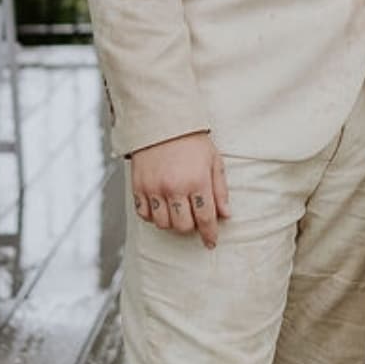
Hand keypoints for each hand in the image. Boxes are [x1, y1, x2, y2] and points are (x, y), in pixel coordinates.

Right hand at [130, 132, 230, 247]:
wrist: (162, 121)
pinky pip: (143, 214)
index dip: (210, 234)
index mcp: (197, 181)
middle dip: (190, 227)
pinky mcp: (138, 186)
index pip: (205, 218)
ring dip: (171, 222)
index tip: (211, 242)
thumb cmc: (192, 141)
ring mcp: (154, 188)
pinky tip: (160, 207)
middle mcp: (175, 187)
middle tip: (193, 218)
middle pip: (182, 226)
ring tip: (177, 211)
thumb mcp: (214, 161)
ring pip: (163, 223)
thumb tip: (226, 215)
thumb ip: (220, 190)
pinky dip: (152, 216)